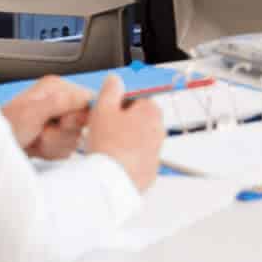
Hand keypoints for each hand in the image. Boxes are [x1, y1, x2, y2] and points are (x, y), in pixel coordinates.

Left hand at [0, 75, 90, 160]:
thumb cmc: (6, 127)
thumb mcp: (32, 113)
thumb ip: (60, 102)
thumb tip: (84, 96)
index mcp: (56, 87)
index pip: (88, 99)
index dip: (79, 116)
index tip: (63, 123)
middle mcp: (60, 101)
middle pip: (83, 122)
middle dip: (62, 133)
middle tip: (42, 132)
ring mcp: (58, 119)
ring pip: (75, 138)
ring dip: (55, 144)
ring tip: (36, 139)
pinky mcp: (56, 136)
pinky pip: (67, 149)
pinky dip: (52, 152)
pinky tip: (37, 147)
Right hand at [85, 74, 164, 190]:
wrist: (111, 181)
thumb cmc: (109, 146)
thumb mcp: (103, 108)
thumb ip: (110, 90)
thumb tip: (115, 80)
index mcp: (151, 112)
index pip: (140, 97)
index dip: (122, 102)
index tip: (111, 108)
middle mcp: (159, 132)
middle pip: (141, 119)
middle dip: (125, 122)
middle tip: (106, 127)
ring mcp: (156, 153)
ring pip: (140, 141)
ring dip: (127, 141)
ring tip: (106, 146)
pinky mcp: (149, 172)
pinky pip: (138, 160)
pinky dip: (128, 159)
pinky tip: (113, 160)